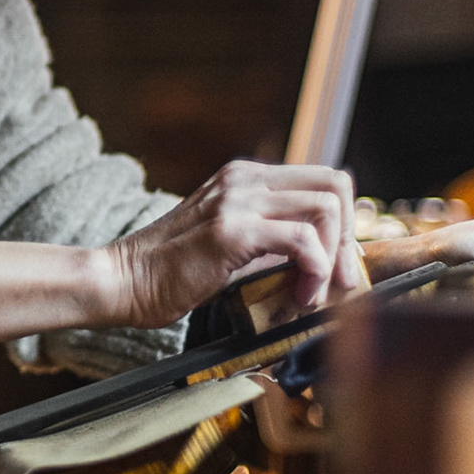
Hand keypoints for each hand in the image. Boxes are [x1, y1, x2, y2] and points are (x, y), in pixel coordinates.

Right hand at [105, 159, 359, 329]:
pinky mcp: (231, 230)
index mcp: (245, 177)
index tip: (338, 265)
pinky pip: (302, 239)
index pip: (323, 178)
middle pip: (335, 184)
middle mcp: (244, 178)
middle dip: (349, 236)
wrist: (123, 281)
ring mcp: (237, 200)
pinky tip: (300, 296)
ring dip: (334, 258)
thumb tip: (321, 258)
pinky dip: (314, 271)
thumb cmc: (172, 273)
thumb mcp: (230, 243)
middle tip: (340, 281)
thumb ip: (270, 240)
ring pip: (326, 208)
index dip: (345, 222)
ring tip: (315, 292)